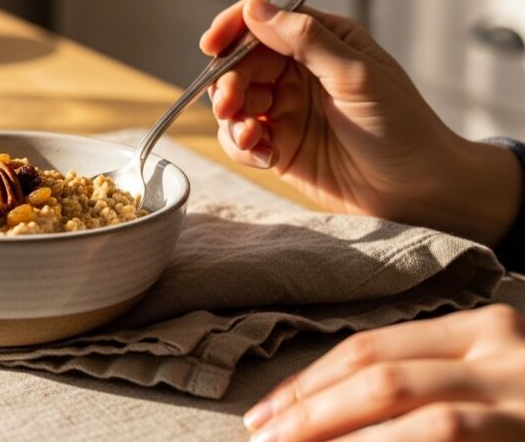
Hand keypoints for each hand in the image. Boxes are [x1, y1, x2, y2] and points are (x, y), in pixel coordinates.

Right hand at [200, 0, 521, 245]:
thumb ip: (305, 40)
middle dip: (227, 83)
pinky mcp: (279, 146)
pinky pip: (241, 139)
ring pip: (234, 102)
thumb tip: (255, 8)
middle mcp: (299, 72)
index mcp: (322, 41)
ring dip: (232, 118)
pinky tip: (264, 156)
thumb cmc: (401, 127)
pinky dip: (243, 146)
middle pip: (240, 64)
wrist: (418, 190)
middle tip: (229, 105)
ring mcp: (287, 110)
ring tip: (252, 136)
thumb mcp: (355, 76)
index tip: (211, 45)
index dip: (233, 28)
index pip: (265, 20)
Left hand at [243, 304, 524, 440]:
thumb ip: (428, 383)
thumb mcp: (489, 378)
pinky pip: (445, 436)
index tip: (266, 410)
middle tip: (260, 436)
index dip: (311, 380)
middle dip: (308, 408)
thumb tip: (332, 414)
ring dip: (336, 434)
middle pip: (377, 372)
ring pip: (407, 407)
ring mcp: (522, 392)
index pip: (372, 346)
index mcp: (481, 328)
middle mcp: (501, 347)